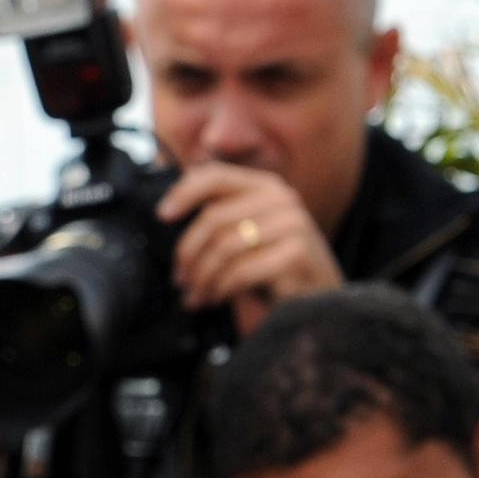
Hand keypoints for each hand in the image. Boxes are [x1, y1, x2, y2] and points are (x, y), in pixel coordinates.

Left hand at [159, 163, 344, 329]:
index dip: (184, 192)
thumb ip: (221, 217)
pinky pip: (240, 271)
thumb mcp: (246, 234)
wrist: (316, 301)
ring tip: (195, 296)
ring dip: (202, 278)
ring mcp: (293, 225)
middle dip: (188, 254)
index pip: (216, 175)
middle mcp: (282, 199)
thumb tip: (168, 210)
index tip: (162, 216)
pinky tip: (216, 299)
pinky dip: (220, 289)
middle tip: (180, 280)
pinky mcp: (295, 255)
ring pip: (224, 247)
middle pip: (213, 219)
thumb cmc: (273, 268)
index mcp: (266, 186)